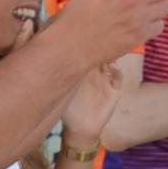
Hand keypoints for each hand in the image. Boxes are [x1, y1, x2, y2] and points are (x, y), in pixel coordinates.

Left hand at [60, 51, 138, 168]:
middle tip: (97, 42)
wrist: (80, 129)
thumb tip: (50, 58)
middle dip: (99, 48)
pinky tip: (111, 68)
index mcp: (82, 73)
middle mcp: (94, 74)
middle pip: (100, 55)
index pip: (86, 54)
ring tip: (103, 54)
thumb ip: (60, 78)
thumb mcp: (63, 92)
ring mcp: (105, 81)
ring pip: (110, 63)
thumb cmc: (69, 111)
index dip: (86, 46)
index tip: (83, 39)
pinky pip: (118, 77)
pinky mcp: (114, 90)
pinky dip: (116, 71)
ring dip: (109, 56)